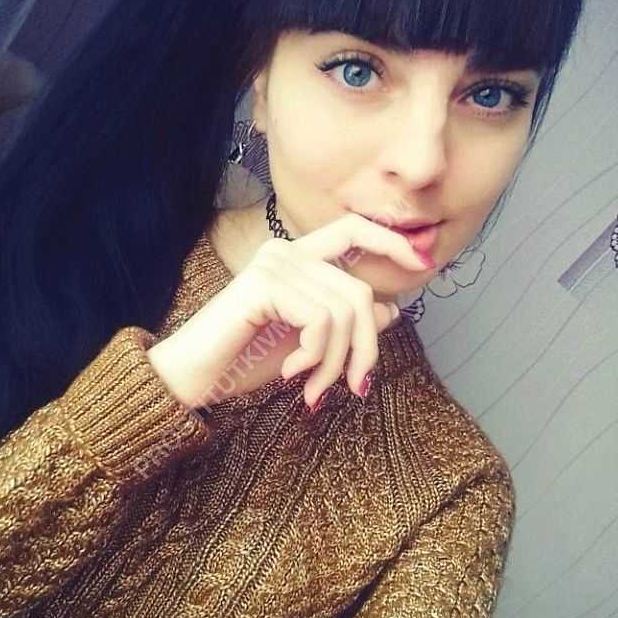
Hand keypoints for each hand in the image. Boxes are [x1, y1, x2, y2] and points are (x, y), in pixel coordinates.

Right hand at [146, 212, 432, 409]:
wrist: (192, 379)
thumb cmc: (245, 359)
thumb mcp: (308, 343)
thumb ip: (344, 322)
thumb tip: (390, 310)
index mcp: (296, 257)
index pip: (354, 230)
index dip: (392, 241)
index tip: (424, 261)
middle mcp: (285, 252)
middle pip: (359, 293)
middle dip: (365, 349)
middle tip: (353, 387)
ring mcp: (273, 265)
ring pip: (345, 312)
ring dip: (336, 363)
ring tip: (313, 387)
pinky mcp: (263, 285)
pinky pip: (321, 320)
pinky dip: (315, 356)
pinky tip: (291, 373)